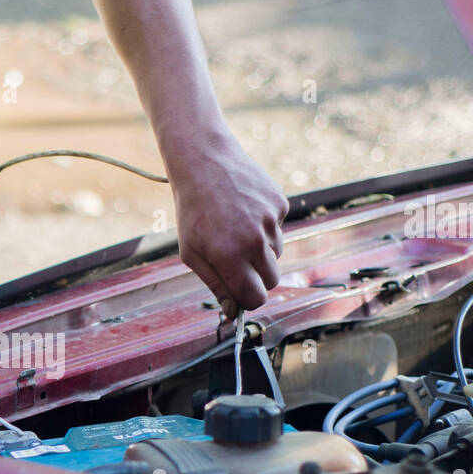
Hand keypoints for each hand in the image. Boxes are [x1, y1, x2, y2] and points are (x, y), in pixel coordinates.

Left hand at [173, 145, 286, 311]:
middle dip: (257, 278)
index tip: (242, 295)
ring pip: (276, 254)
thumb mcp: (192, 252)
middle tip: (236, 261)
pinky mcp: (280, 204)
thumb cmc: (193, 211)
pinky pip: (279, 228)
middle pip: (272, 280)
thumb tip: (232, 311)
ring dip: (260, 249)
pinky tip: (244, 210)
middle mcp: (255, 240)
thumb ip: (215, 284)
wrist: (205, 162)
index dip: (248, 299)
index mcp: (230, 256)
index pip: (256, 297)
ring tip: (235, 228)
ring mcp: (271, 220)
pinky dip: (265, 225)